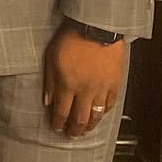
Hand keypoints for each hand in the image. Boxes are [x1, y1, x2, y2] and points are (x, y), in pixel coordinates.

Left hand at [43, 22, 126, 137]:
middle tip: (71, 134)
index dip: (58, 123)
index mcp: (68, 84)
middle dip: (74, 130)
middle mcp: (85, 90)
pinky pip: (110, 105)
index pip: (61, 112)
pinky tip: (100, 115)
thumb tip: (47, 100)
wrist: (97, 27)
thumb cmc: (72, 37)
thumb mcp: (51, 56)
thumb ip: (50, 82)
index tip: (56, 127)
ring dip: (90, 126)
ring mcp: (101, 88)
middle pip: (79, 119)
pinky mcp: (114, 84)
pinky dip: (104, 113)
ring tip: (85, 130)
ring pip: (96, 116)